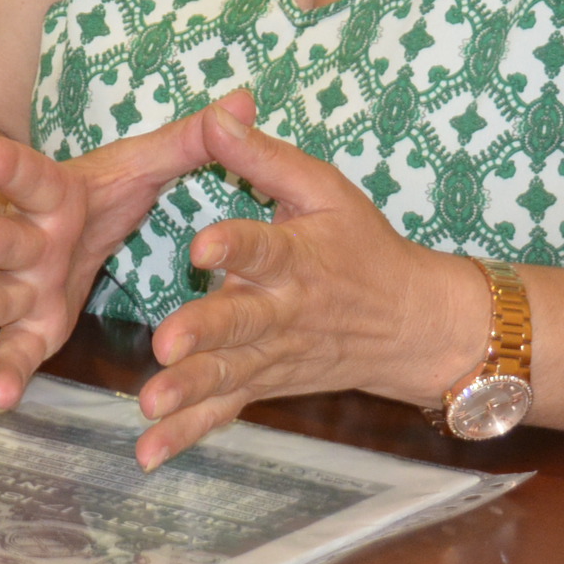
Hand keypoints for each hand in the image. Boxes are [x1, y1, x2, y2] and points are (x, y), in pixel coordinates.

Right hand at [0, 91, 253, 411]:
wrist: (31, 228)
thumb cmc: (90, 196)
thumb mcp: (137, 167)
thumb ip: (188, 141)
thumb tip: (247, 98)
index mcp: (55, 197)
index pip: (29, 175)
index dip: (5, 167)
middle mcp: (30, 240)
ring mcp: (23, 286)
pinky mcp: (30, 325)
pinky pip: (16, 351)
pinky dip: (6, 373)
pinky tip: (1, 398)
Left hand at [131, 100, 477, 467]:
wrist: (414, 324)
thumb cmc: (362, 246)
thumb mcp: (323, 189)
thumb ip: (262, 156)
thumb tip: (217, 111)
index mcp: (297, 257)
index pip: (265, 247)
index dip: (236, 243)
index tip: (203, 242)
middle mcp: (284, 311)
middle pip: (242, 322)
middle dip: (205, 333)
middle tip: (166, 343)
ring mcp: (274, 356)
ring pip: (229, 375)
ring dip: (189, 391)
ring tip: (149, 402)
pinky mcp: (265, 385)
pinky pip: (226, 412)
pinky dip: (188, 434)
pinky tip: (148, 452)